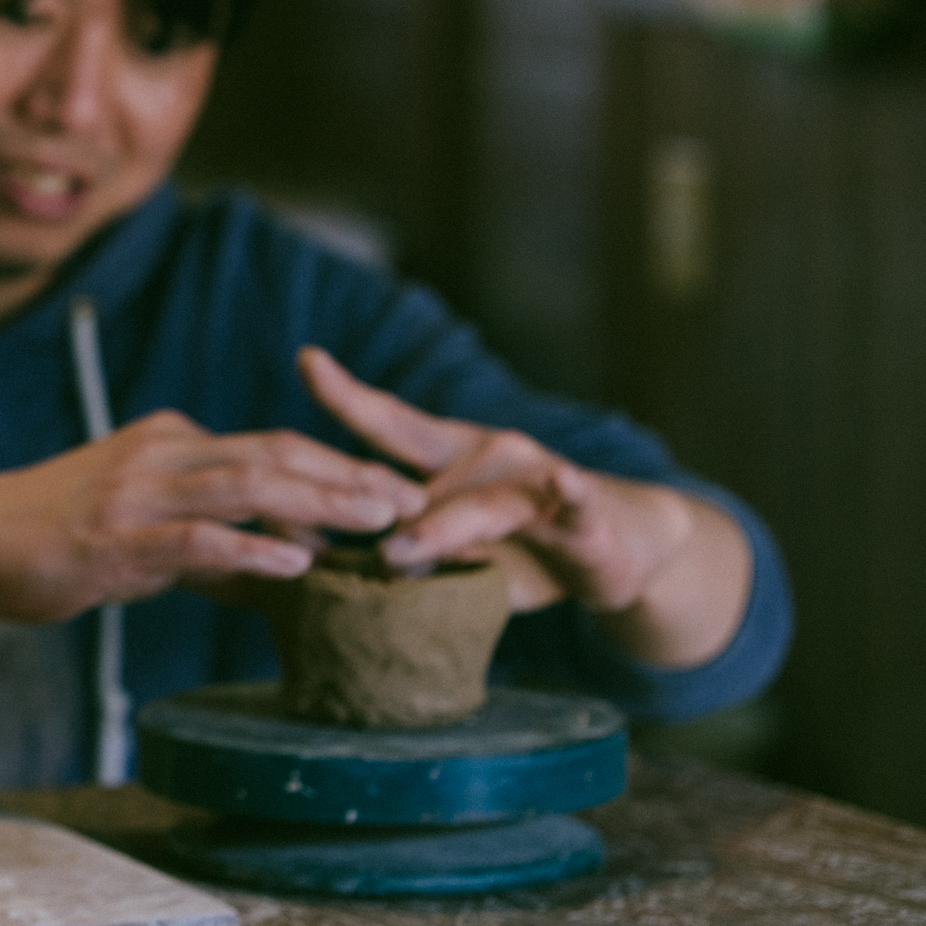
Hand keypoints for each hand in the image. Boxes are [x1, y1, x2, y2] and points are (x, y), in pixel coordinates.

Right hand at [0, 410, 424, 623]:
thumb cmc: (44, 536)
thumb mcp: (133, 522)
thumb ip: (200, 535)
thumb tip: (271, 564)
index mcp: (167, 442)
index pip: (270, 446)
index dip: (337, 466)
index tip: (393, 490)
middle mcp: (160, 455)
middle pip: (275, 454)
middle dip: (349, 476)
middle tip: (412, 501)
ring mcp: (137, 494)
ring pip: (248, 486)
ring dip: (321, 503)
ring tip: (378, 523)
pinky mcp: (116, 538)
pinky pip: (197, 540)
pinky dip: (251, 551)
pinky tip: (297, 567)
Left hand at [298, 347, 691, 616]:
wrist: (618, 552)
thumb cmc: (521, 546)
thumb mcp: (453, 551)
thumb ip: (400, 553)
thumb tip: (327, 566)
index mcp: (448, 457)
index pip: (389, 423)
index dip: (347, 395)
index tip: (307, 359)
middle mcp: (487, 457)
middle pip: (419, 444)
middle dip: (365, 444)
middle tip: (311, 467)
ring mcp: (536, 483)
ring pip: (480, 505)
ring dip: (440, 528)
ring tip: (397, 551)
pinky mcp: (584, 519)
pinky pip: (577, 504)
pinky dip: (572, 493)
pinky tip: (564, 482)